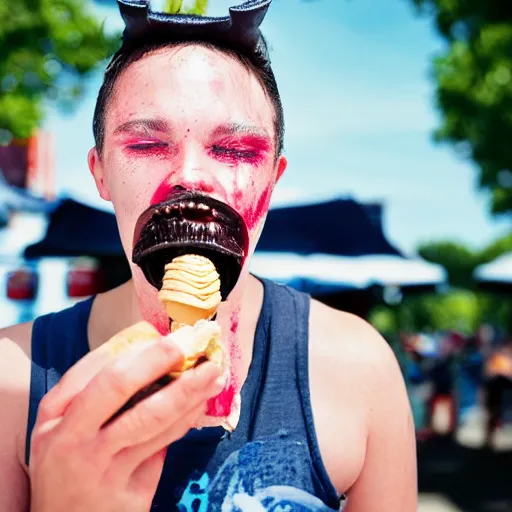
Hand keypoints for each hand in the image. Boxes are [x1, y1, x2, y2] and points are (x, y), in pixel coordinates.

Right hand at [29, 334, 222, 511]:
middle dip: (159, 358)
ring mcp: (103, 468)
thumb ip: (93, 389)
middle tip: (191, 342)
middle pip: (119, 386)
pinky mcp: (131, 491)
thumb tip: (146, 348)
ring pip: (153, 417)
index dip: (137, 347)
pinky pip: (166, 445)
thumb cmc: (65, 465)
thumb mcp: (61, 426)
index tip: (166, 333)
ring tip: (214, 371)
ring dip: (188, 389)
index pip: (97, 368)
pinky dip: (188, 419)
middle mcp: (74, 439)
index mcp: (55, 416)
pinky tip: (202, 402)